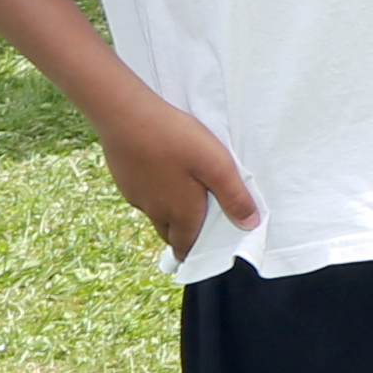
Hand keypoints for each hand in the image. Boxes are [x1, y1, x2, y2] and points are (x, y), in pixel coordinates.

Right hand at [95, 82, 259, 257]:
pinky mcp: (123, 177)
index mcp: (180, 212)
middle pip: (169, 232)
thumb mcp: (217, 166)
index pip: (185, 244)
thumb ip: (234, 196)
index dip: (193, 252)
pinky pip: (142, 194)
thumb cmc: (175, 140)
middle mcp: (154, 209)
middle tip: (195, 230)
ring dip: (168, 212)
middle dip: (182, 235)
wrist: (125, 115)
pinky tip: (162, 175)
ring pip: (154, 212)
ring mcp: (134, 194)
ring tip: (184, 200)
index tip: (197, 257)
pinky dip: (154, 193)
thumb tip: (249, 225)